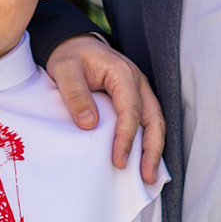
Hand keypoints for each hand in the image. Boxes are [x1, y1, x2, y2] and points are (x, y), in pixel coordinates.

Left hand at [45, 34, 164, 183]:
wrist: (74, 44)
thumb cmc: (70, 56)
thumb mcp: (65, 70)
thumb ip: (76, 95)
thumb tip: (90, 124)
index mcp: (122, 74)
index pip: (131, 110)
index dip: (127, 138)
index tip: (119, 161)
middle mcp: (138, 82)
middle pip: (154, 119)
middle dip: (152, 150)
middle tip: (147, 177)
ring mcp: (140, 90)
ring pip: (156, 121)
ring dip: (155, 149)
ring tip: (149, 175)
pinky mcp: (136, 98)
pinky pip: (149, 121)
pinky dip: (150, 141)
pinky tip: (145, 160)